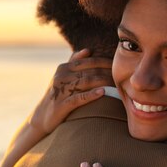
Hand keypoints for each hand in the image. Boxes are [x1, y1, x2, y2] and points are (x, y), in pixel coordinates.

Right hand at [0, 49, 111, 166]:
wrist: (42, 116)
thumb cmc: (58, 95)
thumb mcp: (64, 77)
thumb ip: (74, 62)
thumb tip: (87, 50)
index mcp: (64, 67)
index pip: (90, 61)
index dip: (106, 62)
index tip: (120, 65)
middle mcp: (61, 76)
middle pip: (90, 71)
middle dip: (108, 72)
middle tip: (124, 76)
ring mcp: (61, 90)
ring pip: (86, 82)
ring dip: (103, 82)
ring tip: (118, 84)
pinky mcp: (61, 104)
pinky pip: (78, 98)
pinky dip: (91, 94)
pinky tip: (103, 93)